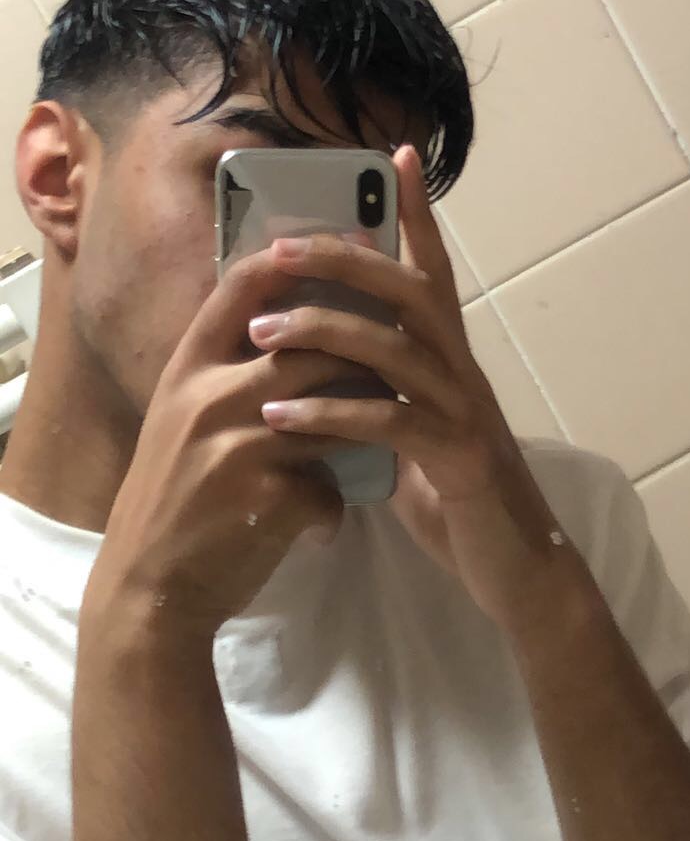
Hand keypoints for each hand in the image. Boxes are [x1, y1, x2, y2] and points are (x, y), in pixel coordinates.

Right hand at [89, 247, 356, 639]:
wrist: (147, 589)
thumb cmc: (172, 501)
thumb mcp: (181, 423)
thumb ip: (225, 378)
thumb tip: (290, 333)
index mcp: (186, 371)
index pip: (240, 288)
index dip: (292, 263)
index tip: (337, 251)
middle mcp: (208, 397)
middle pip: (311, 346)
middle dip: (360, 357)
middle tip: (390, 369)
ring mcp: (238, 445)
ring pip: (336, 413)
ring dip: (361, 429)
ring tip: (371, 443)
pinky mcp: (267, 497)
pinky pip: (331, 487)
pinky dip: (333, 510)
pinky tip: (321, 527)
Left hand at [248, 145, 592, 640]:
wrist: (519, 571)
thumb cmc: (464, 507)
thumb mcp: (418, 441)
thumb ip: (389, 400)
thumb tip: (341, 380)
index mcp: (452, 363)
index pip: (434, 273)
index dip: (417, 215)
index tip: (395, 155)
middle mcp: (463, 374)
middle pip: (410, 291)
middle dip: (345, 260)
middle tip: (280, 249)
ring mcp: (464, 413)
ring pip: (395, 348)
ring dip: (322, 334)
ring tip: (259, 336)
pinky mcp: (457, 458)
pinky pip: (388, 423)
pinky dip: (328, 416)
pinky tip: (278, 420)